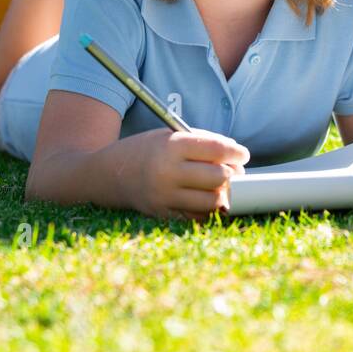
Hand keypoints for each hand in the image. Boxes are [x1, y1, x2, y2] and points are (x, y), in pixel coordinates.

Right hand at [127, 128, 248, 221]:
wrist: (109, 173)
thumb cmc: (147, 150)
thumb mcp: (170, 136)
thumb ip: (202, 142)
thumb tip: (236, 157)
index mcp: (171, 146)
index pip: (216, 150)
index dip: (236, 152)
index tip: (243, 154)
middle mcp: (167, 172)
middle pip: (217, 177)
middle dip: (233, 173)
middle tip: (235, 170)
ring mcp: (165, 196)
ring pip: (211, 201)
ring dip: (223, 193)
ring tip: (222, 185)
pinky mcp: (163, 214)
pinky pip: (197, 215)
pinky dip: (207, 208)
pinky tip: (206, 197)